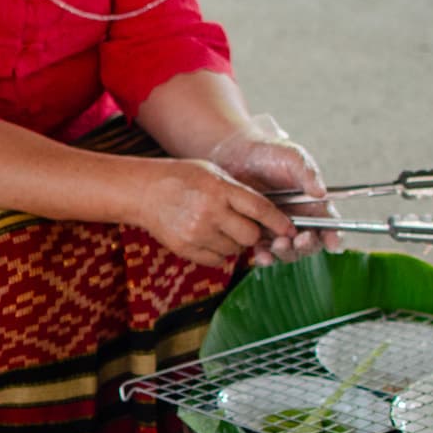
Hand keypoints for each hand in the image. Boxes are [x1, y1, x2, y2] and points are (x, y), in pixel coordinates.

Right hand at [132, 158, 296, 268]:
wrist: (143, 191)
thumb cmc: (181, 177)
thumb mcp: (213, 173)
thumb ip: (239, 192)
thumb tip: (267, 214)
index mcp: (219, 190)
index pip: (260, 209)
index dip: (279, 221)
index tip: (289, 228)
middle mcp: (209, 212)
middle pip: (251, 236)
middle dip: (254, 233)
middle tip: (247, 227)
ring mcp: (196, 233)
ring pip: (235, 250)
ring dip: (235, 243)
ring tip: (222, 229)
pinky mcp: (185, 248)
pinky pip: (216, 260)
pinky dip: (219, 252)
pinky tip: (209, 237)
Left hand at [207, 116, 341, 266]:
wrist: (236, 155)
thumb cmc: (269, 154)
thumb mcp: (292, 157)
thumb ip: (307, 173)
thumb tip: (321, 192)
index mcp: (313, 205)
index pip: (330, 226)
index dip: (333, 237)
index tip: (331, 242)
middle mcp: (298, 220)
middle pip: (310, 244)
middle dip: (306, 246)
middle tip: (298, 240)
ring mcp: (277, 229)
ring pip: (288, 252)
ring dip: (286, 253)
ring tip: (278, 245)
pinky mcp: (256, 233)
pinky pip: (264, 251)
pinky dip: (264, 257)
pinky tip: (260, 255)